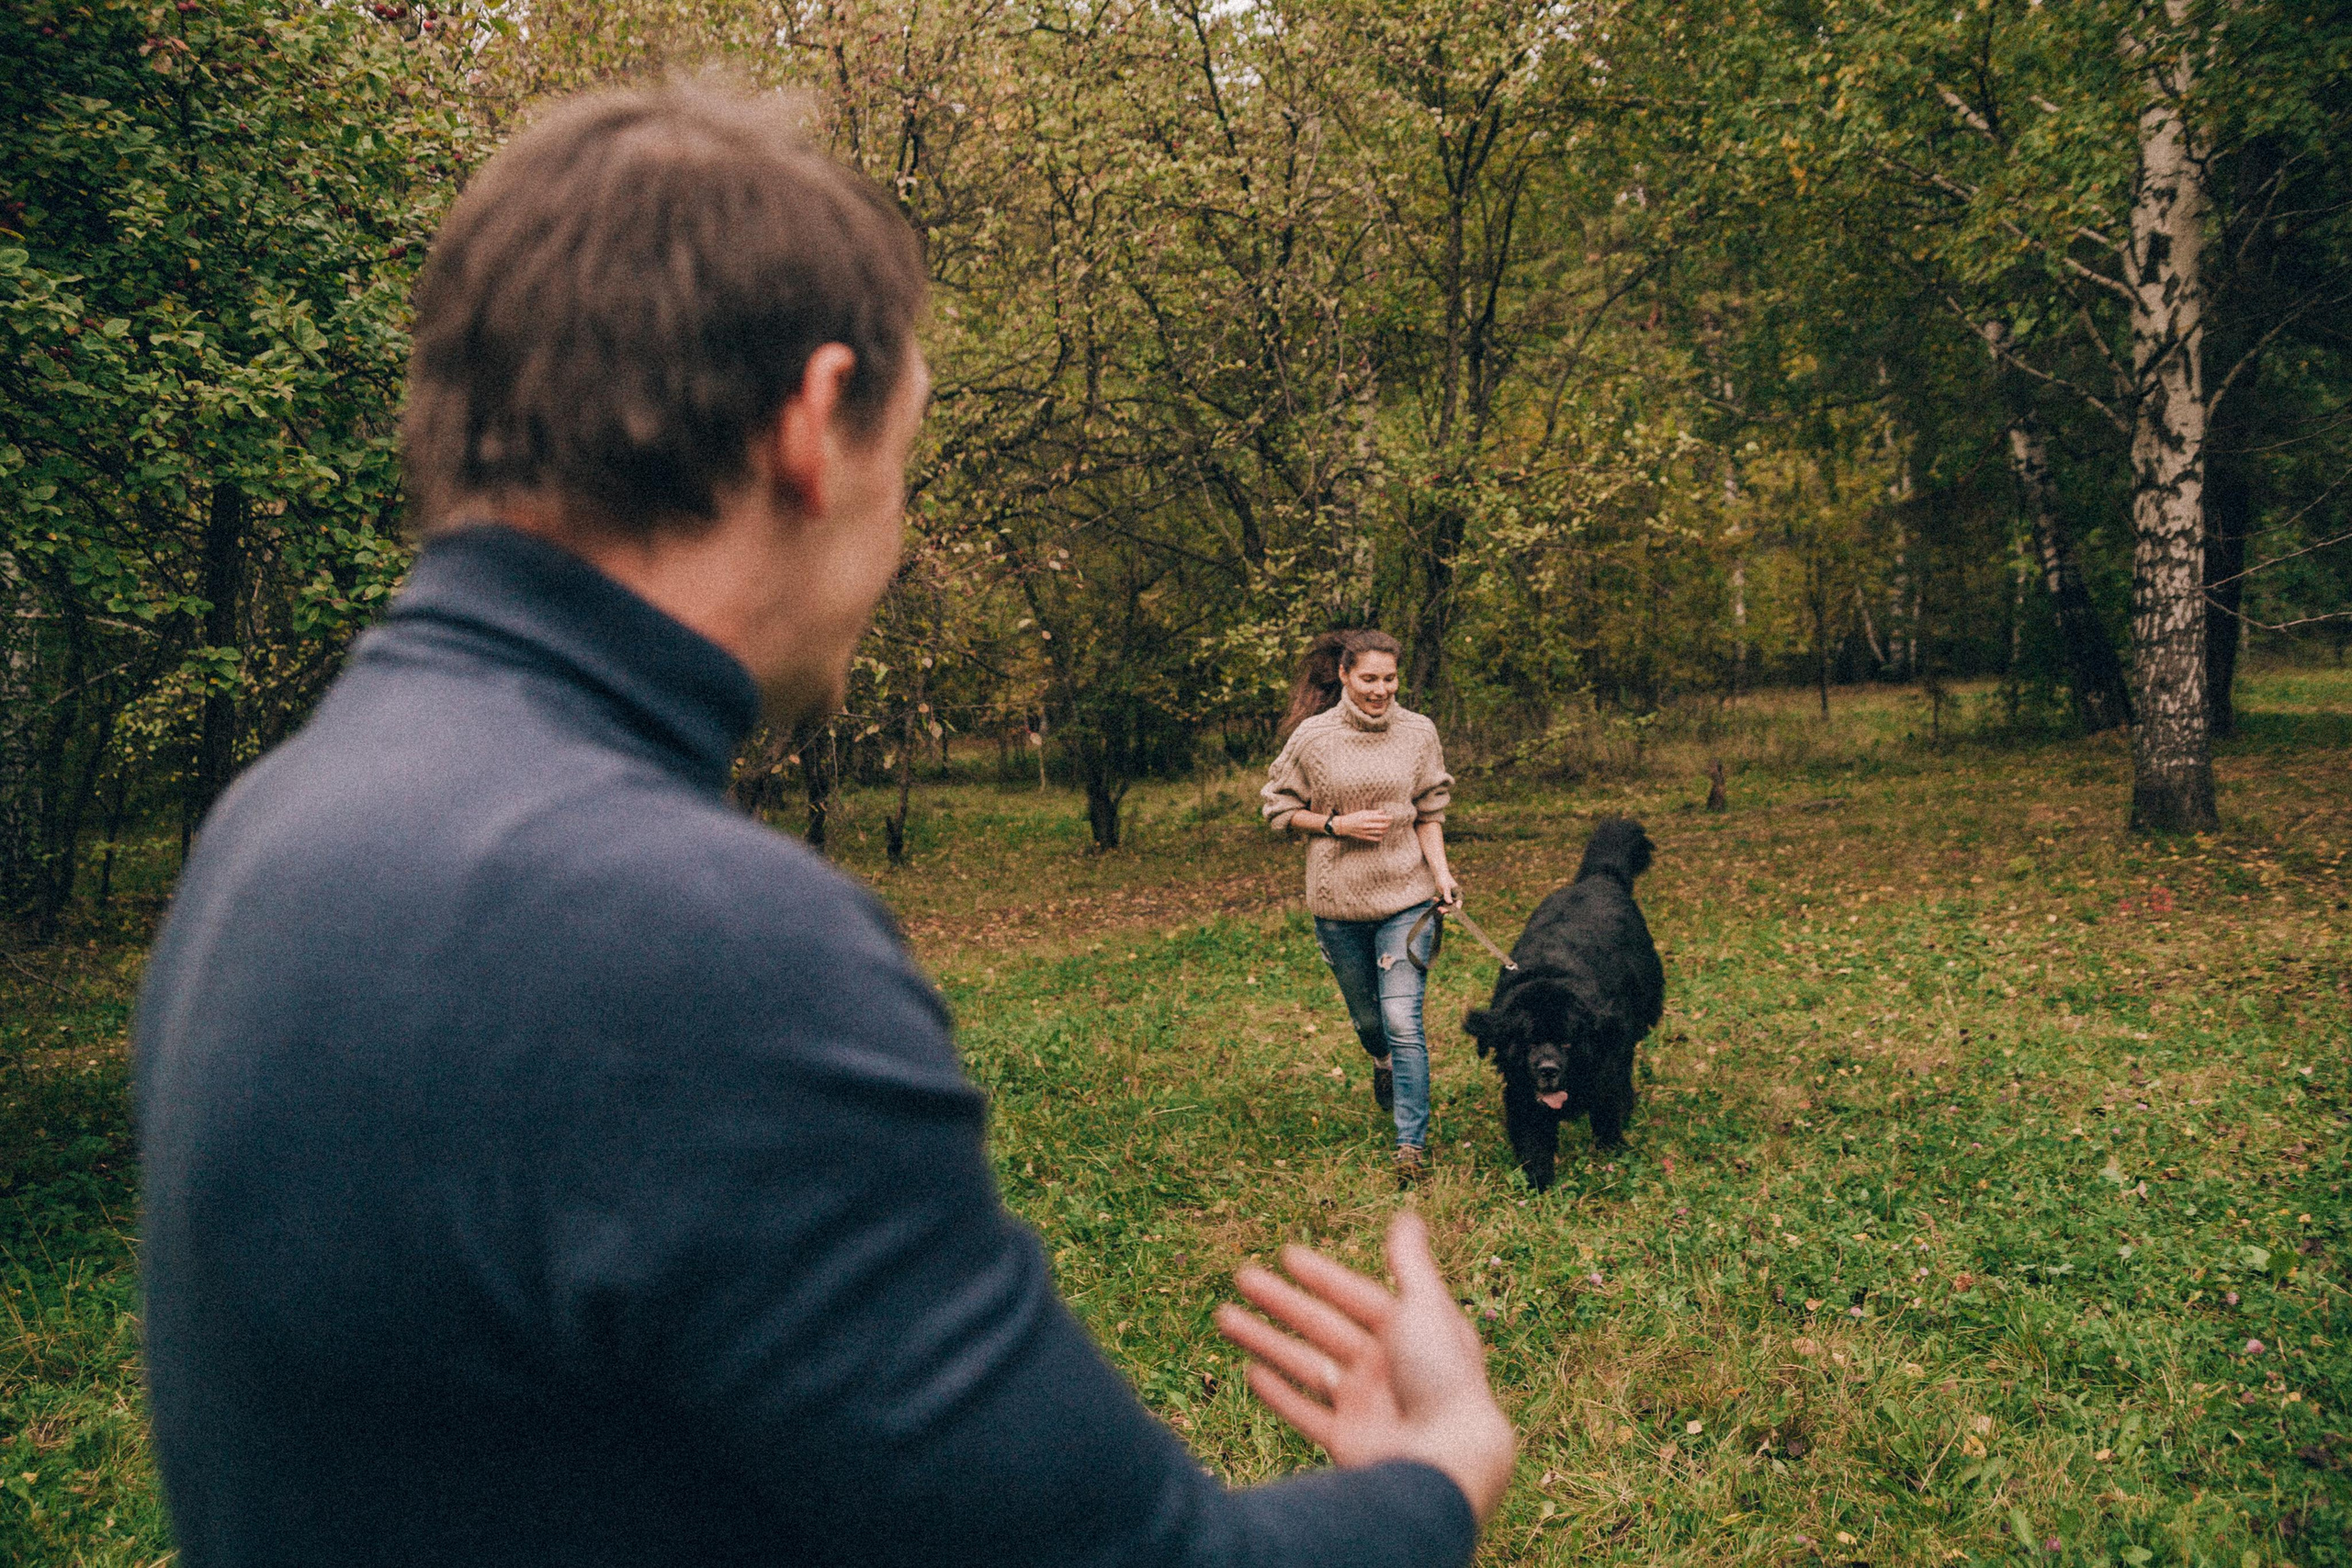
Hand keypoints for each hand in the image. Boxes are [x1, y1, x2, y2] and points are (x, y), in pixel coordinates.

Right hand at [1213, 1211, 1516, 1525]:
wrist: (1443, 1460)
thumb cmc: (1442, 1378)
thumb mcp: (1426, 1307)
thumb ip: (1410, 1263)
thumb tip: (1406, 1215)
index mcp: (1410, 1335)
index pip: (1358, 1297)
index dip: (1324, 1276)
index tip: (1285, 1254)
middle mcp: (1386, 1370)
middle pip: (1323, 1328)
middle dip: (1281, 1303)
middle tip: (1241, 1278)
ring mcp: (1364, 1407)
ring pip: (1305, 1367)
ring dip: (1265, 1341)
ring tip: (1224, 1318)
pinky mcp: (1346, 1442)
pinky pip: (1305, 1414)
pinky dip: (1278, 1395)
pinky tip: (1250, 1373)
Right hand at [1328, 810, 1390, 842]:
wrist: (1344, 825)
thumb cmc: (1354, 817)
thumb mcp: (1363, 812)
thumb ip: (1373, 812)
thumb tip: (1383, 812)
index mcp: (1367, 817)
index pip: (1381, 818)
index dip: (1388, 818)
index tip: (1392, 817)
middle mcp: (1367, 825)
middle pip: (1382, 826)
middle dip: (1388, 824)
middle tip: (1389, 822)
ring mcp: (1366, 832)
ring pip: (1380, 832)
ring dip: (1385, 830)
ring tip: (1386, 828)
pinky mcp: (1364, 837)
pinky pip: (1375, 838)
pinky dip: (1380, 837)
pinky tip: (1382, 835)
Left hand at [1434, 874, 1461, 910]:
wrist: (1440, 873)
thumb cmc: (1444, 878)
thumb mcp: (1445, 887)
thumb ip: (1447, 895)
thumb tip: (1450, 903)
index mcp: (1458, 893)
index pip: (1459, 903)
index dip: (1455, 908)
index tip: (1450, 912)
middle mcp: (1455, 895)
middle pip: (1452, 905)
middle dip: (1447, 909)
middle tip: (1441, 910)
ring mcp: (1450, 896)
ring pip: (1447, 904)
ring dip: (1442, 906)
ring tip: (1437, 908)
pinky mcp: (1445, 896)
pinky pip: (1442, 901)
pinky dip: (1438, 901)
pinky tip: (1434, 898)